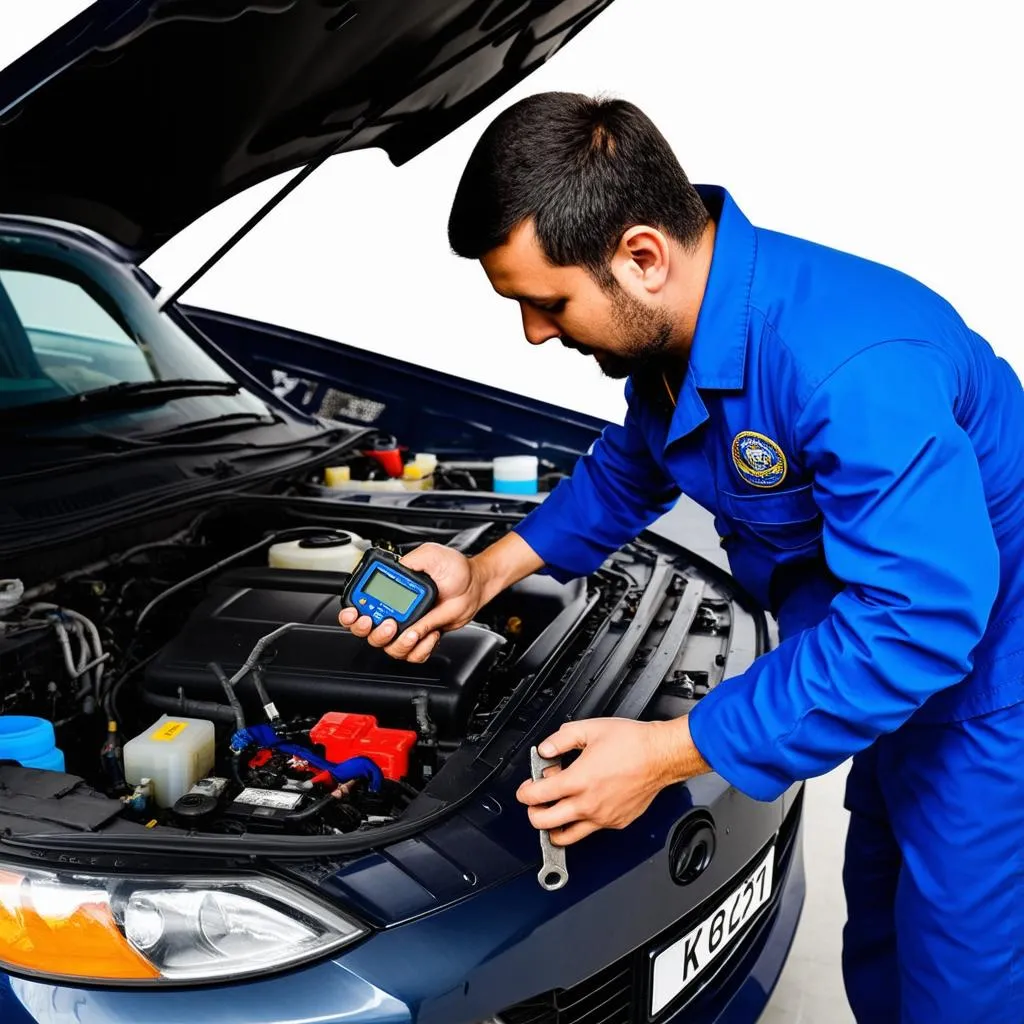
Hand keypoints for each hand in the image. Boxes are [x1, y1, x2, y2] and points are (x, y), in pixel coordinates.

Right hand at [338, 542, 485, 661]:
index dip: (351, 614)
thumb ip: (411, 561)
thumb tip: (398, 572)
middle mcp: (395, 611)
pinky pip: (414, 654)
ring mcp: (409, 626)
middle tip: (388, 624)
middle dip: (373, 632)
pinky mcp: (423, 638)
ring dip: (399, 644)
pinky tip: (431, 634)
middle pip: (369, 633)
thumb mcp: (430, 554)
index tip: (356, 614)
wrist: (475, 584)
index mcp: (390, 590)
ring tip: (413, 632)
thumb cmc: (453, 569)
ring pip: (391, 648)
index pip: (360, 605)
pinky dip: (422, 648)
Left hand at [516, 716, 710, 845]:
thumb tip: (545, 750)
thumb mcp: (590, 729)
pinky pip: (590, 831)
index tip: (526, 788)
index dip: (525, 792)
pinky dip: (580, 823)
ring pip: (565, 837)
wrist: (661, 755)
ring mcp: (602, 818)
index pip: (537, 796)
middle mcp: (588, 804)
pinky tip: (582, 805)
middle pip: (544, 823)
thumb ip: (561, 739)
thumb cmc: (632, 743)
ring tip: (554, 811)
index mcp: (579, 780)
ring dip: (553, 827)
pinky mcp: (616, 823)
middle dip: (533, 813)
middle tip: (536, 801)